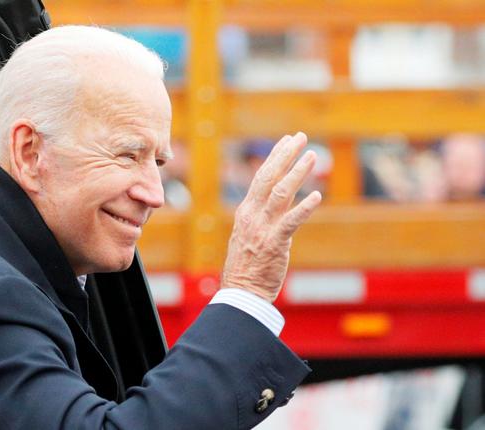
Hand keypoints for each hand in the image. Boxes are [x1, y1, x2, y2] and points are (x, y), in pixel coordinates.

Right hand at [222, 132, 321, 302]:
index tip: (286, 140)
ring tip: (312, 155)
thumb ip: (264, 216)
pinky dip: (304, 207)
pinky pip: (291, 221)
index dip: (275, 157)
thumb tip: (280, 200)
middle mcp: (252, 215)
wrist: (241, 292)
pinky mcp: (275, 243)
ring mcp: (262, 228)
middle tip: (300, 137)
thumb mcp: (250, 235)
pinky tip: (317, 195)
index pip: (261, 177)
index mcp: (246, 212)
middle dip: (285, 155)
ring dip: (297, 172)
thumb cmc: (248, 266)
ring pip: (281, 193)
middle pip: (269, 177)